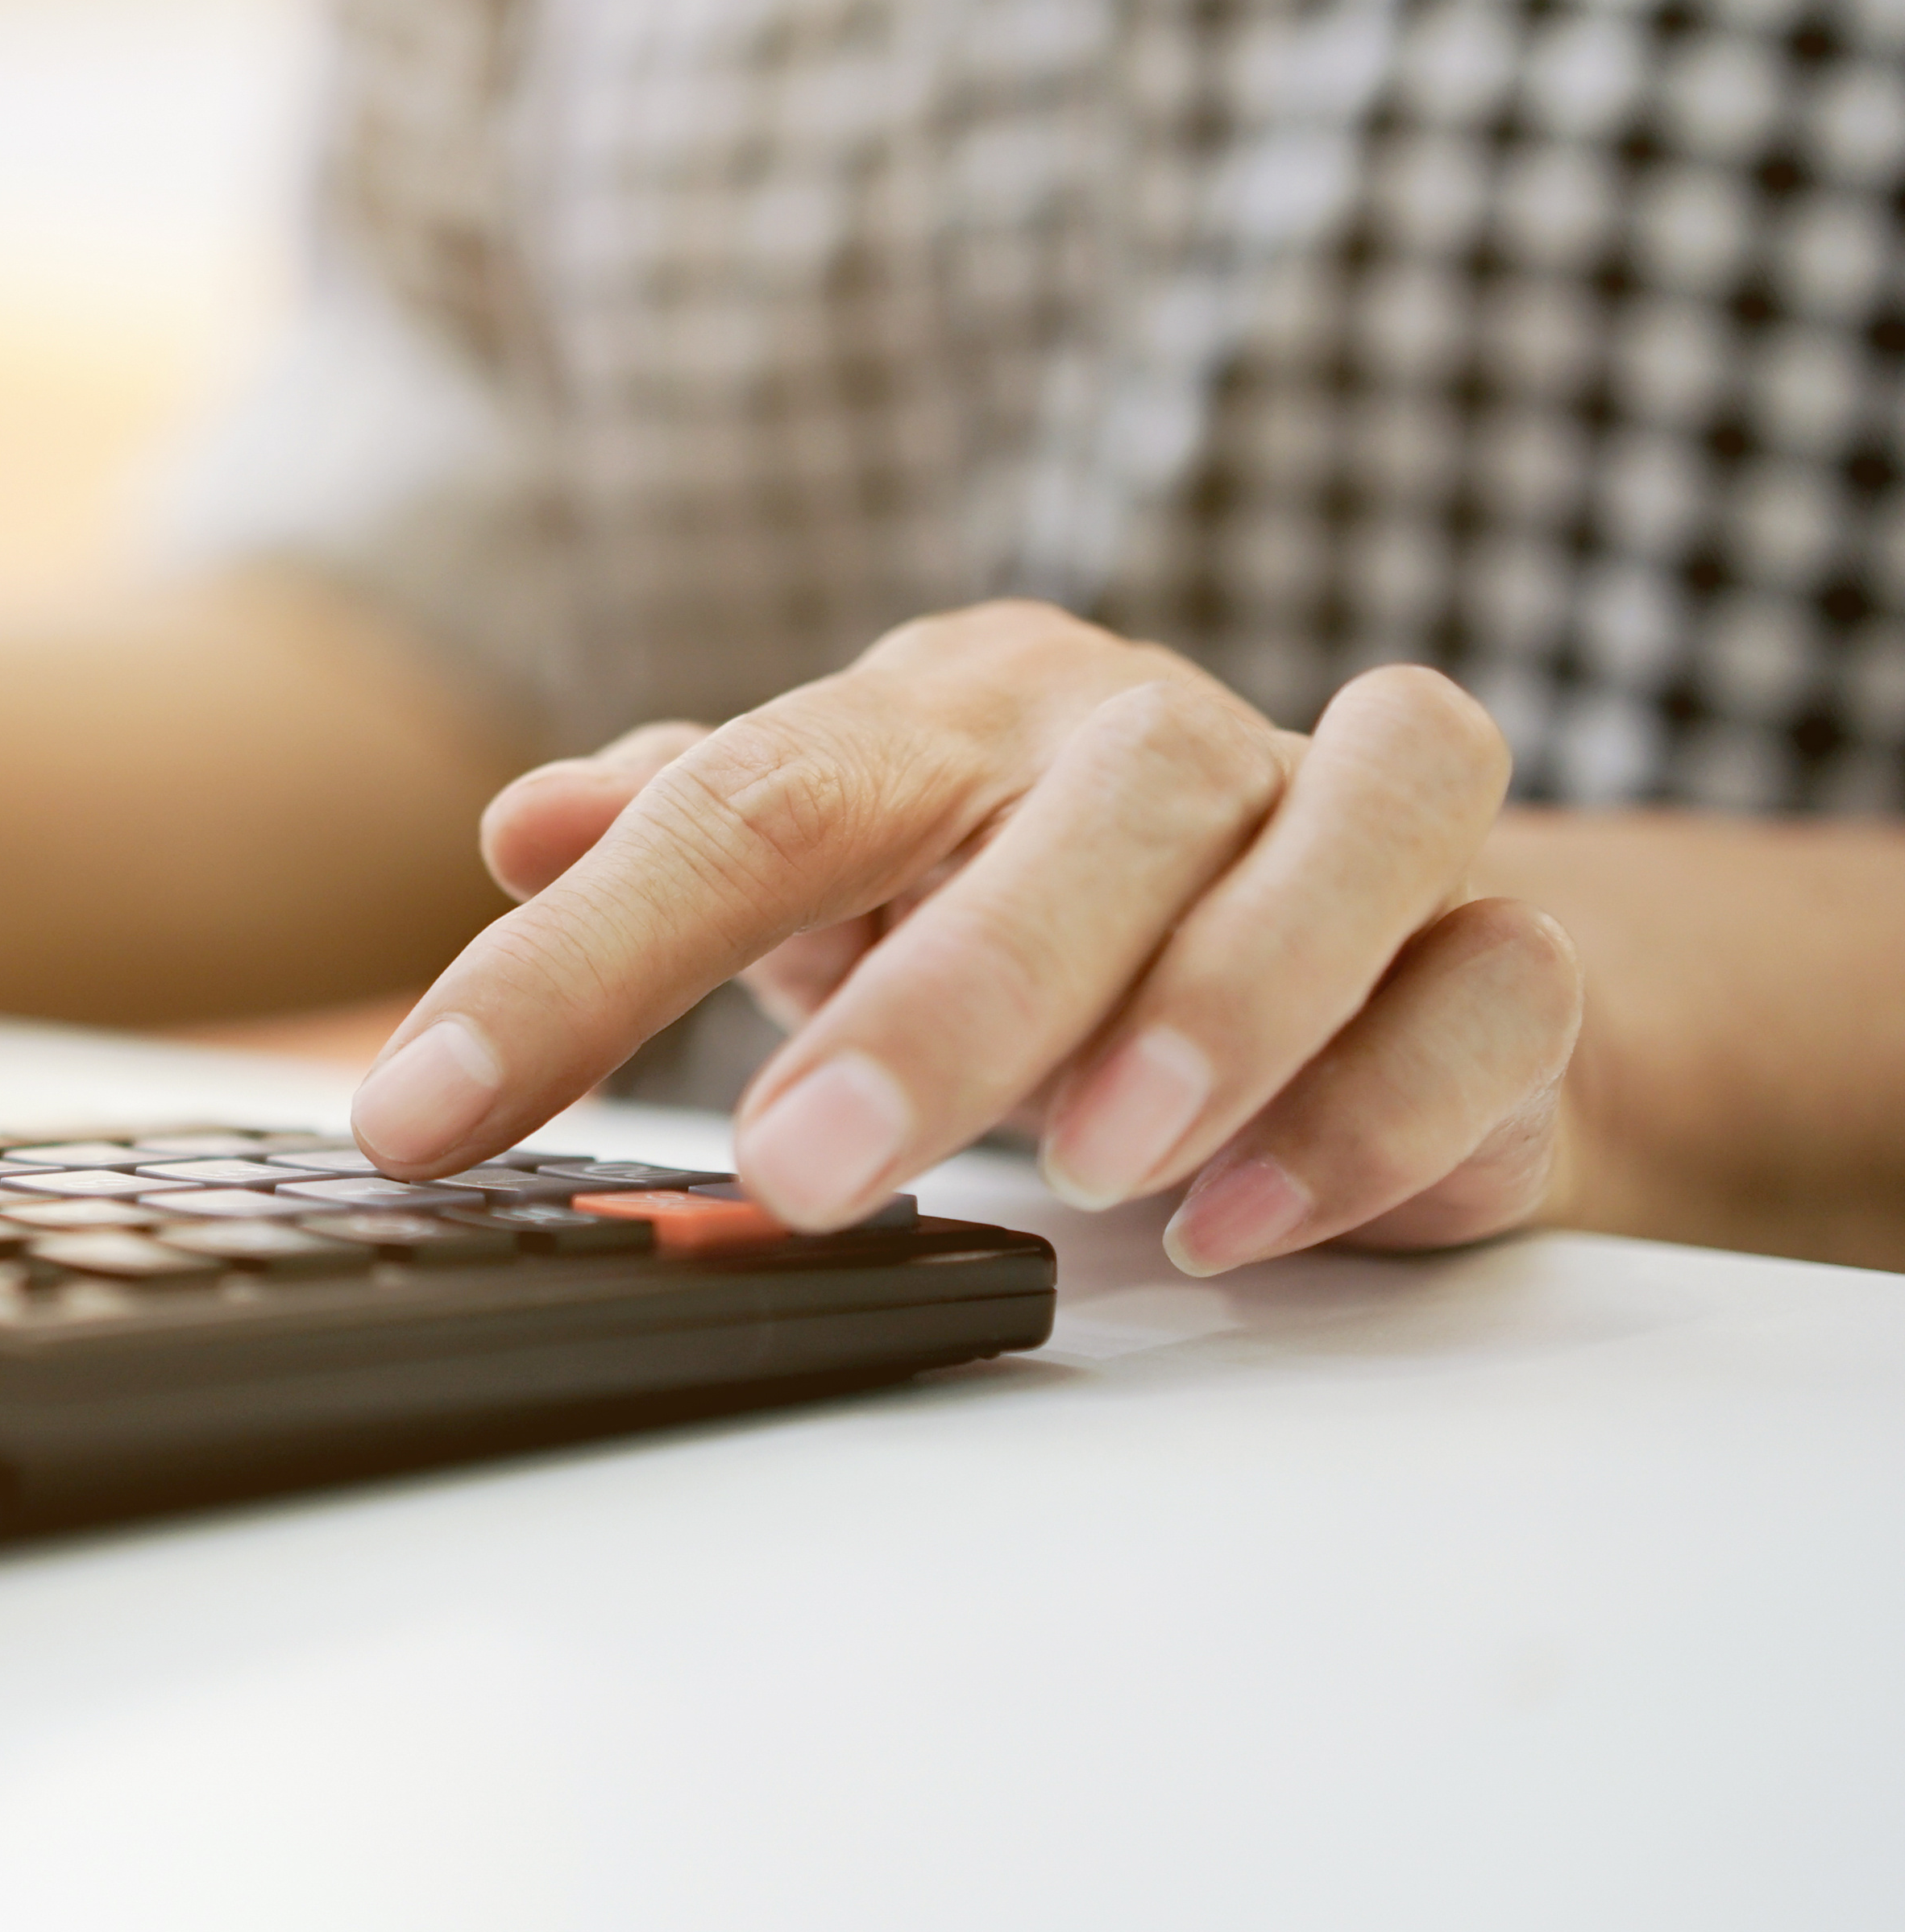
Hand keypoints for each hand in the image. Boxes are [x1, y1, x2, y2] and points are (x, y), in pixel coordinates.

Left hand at [349, 601, 1585, 1274]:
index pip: (746, 803)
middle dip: (941, 998)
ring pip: (1339, 835)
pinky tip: (1251, 1214)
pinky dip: (1382, 1101)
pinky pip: (1494, 989)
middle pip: (1076, 810)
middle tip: (802, 1169)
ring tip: (1093, 1165)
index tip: (423, 1119)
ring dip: (1215, 1003)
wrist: (1350, 925)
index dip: (568, 967)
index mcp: (951, 717)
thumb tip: (521, 821)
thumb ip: (686, 840)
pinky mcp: (1508, 952)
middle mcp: (1150, 741)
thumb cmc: (1034, 897)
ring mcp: (1349, 826)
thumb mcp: (841, 870)